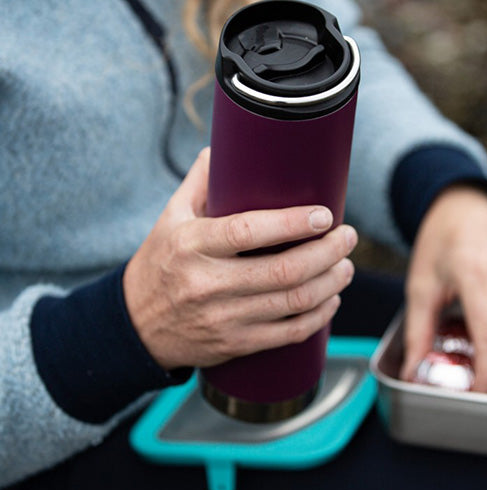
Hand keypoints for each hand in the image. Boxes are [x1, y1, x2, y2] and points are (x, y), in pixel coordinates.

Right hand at [123, 148, 356, 370]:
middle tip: (348, 237)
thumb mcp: (171, 216)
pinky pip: (287, 334)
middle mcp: (207, 283)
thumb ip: (201, 181)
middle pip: (283, 271)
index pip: (248, 231)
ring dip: (331, 283)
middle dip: (327, 253)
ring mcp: (223, 318)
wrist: (135, 327)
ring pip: (292, 303)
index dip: (293, 223)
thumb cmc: (160, 262)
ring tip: (347, 266)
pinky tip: (331, 299)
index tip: (325, 214)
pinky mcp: (234, 344)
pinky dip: (318, 316)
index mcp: (192, 244)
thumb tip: (223, 145)